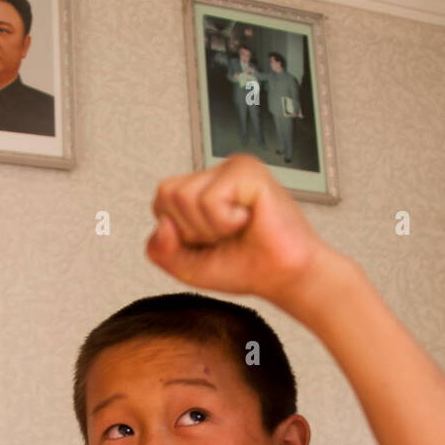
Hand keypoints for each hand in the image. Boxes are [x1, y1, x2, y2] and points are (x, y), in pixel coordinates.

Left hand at [145, 153, 332, 317]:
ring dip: (209, 227)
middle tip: (224, 236)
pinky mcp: (248, 171)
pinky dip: (224, 222)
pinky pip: (209, 199)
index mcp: (200, 189)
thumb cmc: (244, 266)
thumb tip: (162, 225)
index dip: (178, 232)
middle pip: (166, 194)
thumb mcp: (187, 266)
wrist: (284, 276)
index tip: (210, 241)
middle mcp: (214, 174)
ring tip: (236, 228)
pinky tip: (248, 220)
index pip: (160, 200)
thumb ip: (160, 250)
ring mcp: (231, 168)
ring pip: (183, 196)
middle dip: (191, 230)